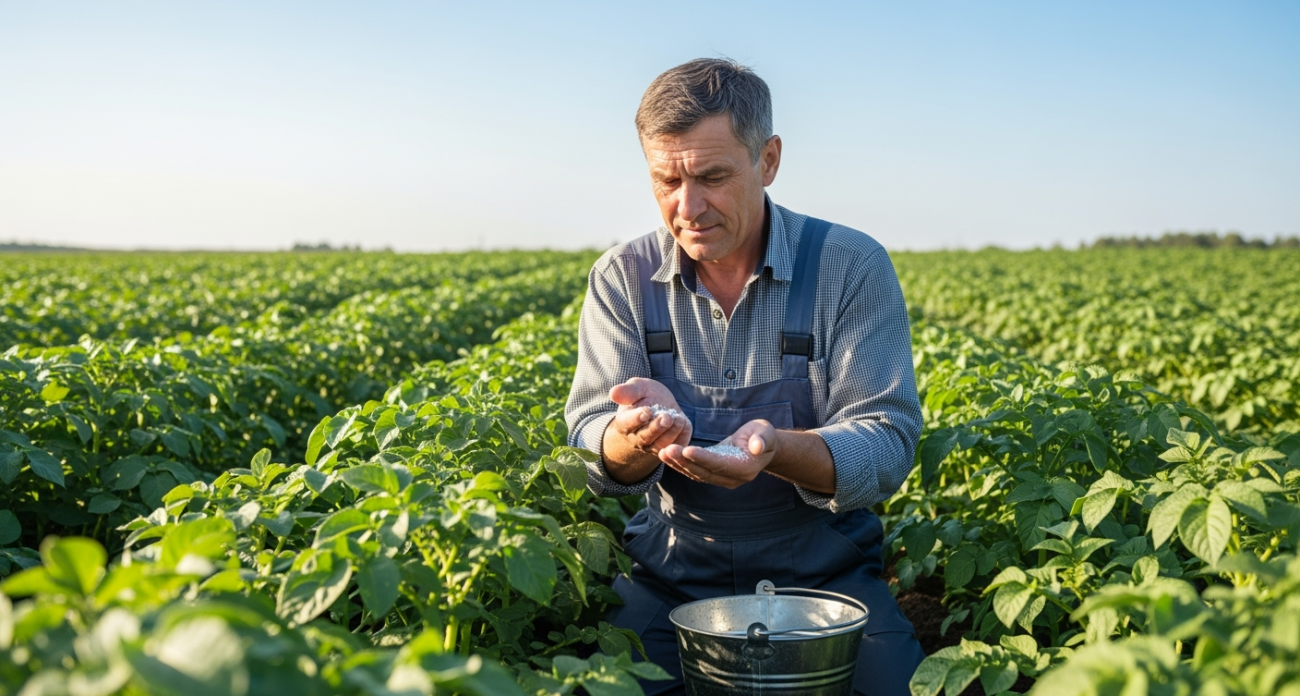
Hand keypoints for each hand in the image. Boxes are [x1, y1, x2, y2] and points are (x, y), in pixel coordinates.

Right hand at [607, 377, 691, 456]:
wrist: (662, 406)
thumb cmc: (645, 396)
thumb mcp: (638, 388)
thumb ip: (628, 391)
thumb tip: (613, 393)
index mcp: (625, 422)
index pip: (628, 423)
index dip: (637, 418)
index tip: (646, 411)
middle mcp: (637, 438)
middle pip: (645, 437)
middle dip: (656, 427)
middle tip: (666, 416)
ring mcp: (653, 445)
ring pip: (661, 444)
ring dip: (671, 432)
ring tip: (679, 419)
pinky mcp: (669, 447)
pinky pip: (675, 448)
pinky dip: (681, 439)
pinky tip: (684, 425)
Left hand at [659, 419, 776, 488]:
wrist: (761, 446)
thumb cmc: (763, 435)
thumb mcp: (766, 433)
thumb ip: (762, 439)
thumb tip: (758, 447)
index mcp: (745, 469)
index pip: (720, 464)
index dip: (703, 458)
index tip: (686, 450)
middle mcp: (733, 479)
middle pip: (705, 471)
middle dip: (684, 461)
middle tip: (667, 450)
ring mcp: (723, 480)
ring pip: (697, 474)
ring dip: (678, 464)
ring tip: (662, 453)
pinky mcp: (714, 475)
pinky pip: (695, 472)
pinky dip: (680, 465)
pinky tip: (667, 456)